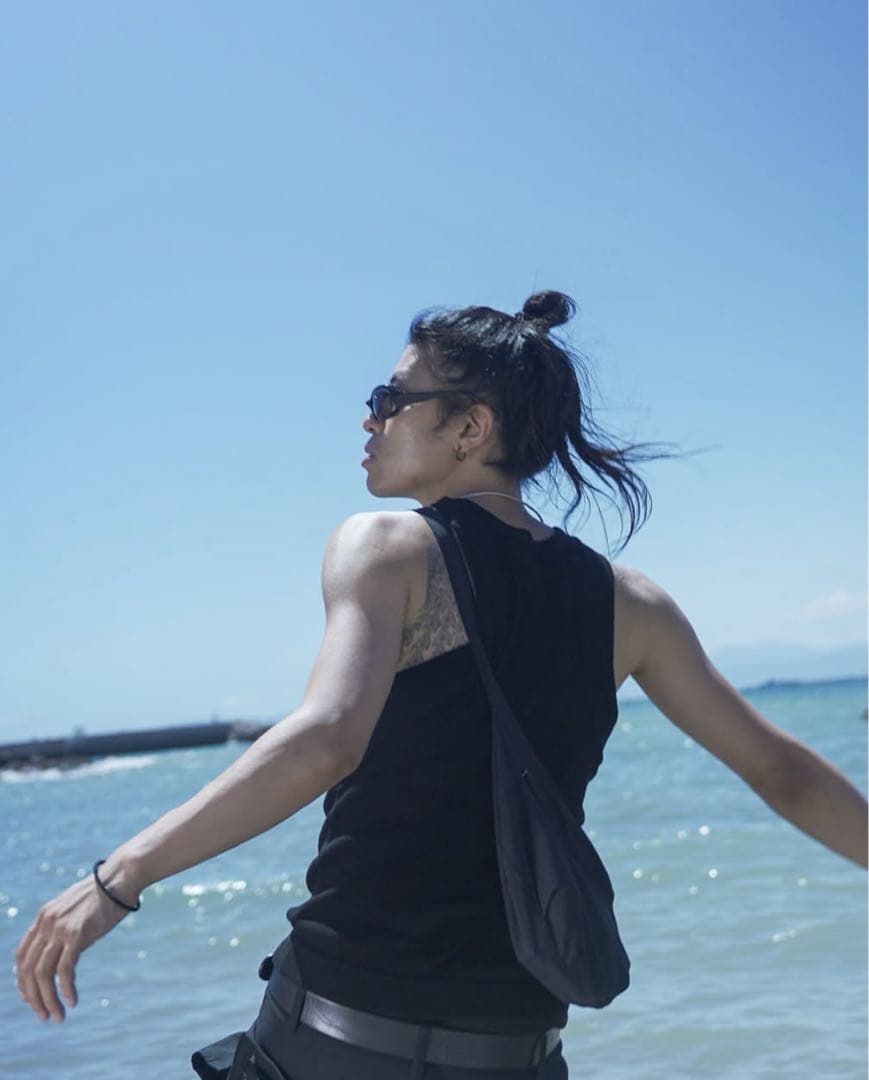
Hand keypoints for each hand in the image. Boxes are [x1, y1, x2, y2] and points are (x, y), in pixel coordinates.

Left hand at [15, 873, 131, 1021]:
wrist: (121, 877)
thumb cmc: (104, 894)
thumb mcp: (75, 910)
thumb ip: (63, 927)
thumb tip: (62, 951)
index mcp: (44, 917)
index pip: (22, 956)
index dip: (23, 980)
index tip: (31, 998)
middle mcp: (47, 923)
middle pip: (28, 969)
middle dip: (34, 997)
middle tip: (44, 1015)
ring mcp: (61, 928)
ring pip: (43, 974)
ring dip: (48, 1000)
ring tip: (57, 1016)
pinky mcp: (77, 934)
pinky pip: (65, 970)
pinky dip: (66, 989)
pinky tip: (72, 1001)